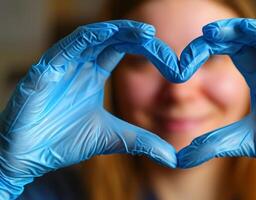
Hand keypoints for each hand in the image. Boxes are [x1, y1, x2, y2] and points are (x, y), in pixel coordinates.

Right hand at [0, 20, 178, 198]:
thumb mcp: (112, 138)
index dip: (142, 48)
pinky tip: (104, 34)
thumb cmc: (65, 142)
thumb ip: (140, 141)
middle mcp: (79, 67)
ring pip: (87, 38)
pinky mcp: (43, 73)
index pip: (119, 50)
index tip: (167, 58)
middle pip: (107, 39)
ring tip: (138, 30)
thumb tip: (171, 156)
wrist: (31, 157)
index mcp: (93, 76)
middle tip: (154, 35)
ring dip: (112, 31)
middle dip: (131, 34)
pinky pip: (64, 48)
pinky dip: (84, 39)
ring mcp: (61, 67)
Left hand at [178, 18, 255, 198]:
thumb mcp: (246, 142)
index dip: (214, 47)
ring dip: (254, 32)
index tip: (188, 57)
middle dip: (230, 32)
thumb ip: (216, 143)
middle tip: (207, 32)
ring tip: (230, 31)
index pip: (235, 50)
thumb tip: (182, 157)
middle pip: (252, 39)